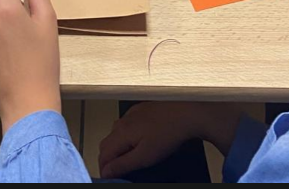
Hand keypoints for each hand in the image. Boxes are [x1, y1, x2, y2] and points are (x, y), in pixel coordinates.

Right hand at [98, 102, 241, 177]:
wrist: (185, 113)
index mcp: (121, 132)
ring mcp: (132, 113)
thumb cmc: (168, 132)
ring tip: (127, 158)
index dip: (104, 169)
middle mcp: (123, 120)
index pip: (103, 154)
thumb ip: (123, 164)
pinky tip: (138, 141)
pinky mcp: (141, 110)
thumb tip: (107, 171)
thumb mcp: (144, 156)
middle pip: (106, 143)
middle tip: (117, 172)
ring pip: (115, 133)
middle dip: (108, 159)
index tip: (109, 178)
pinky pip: (126, 124)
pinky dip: (125, 137)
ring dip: (116, 147)